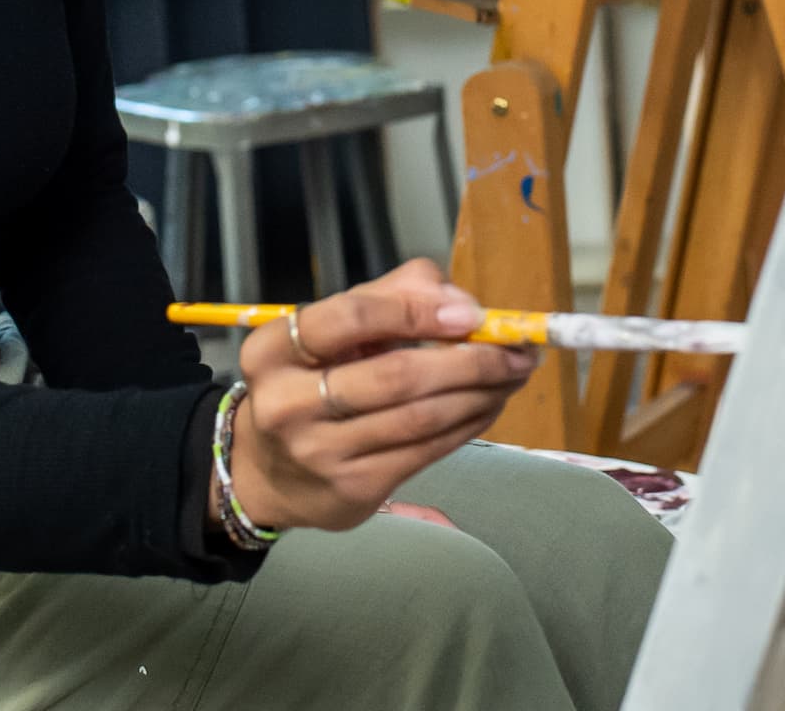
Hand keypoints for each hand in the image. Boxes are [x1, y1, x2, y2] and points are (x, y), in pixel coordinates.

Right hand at [227, 259, 534, 533]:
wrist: (268, 474)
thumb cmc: (309, 385)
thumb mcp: (334, 332)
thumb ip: (393, 296)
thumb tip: (459, 301)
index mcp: (275, 349)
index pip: (351, 318)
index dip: (415, 312)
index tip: (471, 314)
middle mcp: (287, 402)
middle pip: (396, 374)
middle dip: (470, 360)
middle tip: (517, 349)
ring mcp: (320, 451)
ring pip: (420, 417)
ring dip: (480, 393)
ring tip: (512, 374)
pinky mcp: (354, 488)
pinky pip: (426, 450)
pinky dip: (468, 424)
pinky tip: (488, 405)